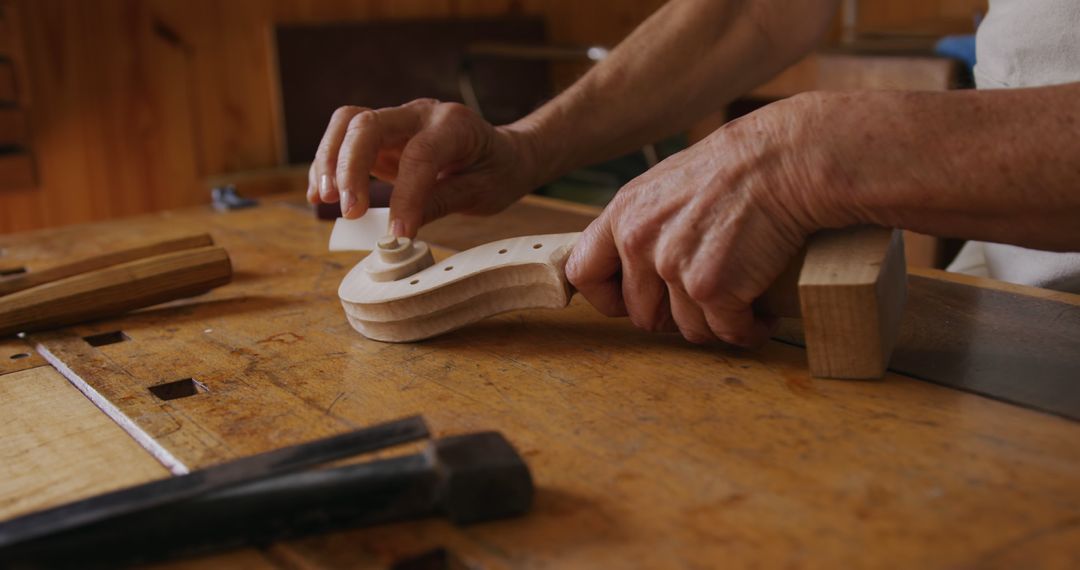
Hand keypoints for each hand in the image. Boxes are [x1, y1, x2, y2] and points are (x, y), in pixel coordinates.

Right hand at [308, 98, 540, 235]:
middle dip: (349, 167)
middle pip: (367, 124)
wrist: (503, 154)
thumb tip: (397, 232)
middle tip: (348, 211)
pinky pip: (345, 140)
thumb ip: (439, 204)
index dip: (404, 196)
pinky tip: (322, 195)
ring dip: (329, 161)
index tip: (397, 234)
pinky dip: (329, 166)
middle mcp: (420, 114)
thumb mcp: (481, 192)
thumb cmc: (496, 171)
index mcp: (454, 124)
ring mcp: (398, 121)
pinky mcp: (382, 137)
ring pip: (347, 123)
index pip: (419, 154)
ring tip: (324, 200)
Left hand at [566, 94, 848, 346]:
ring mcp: (673, 266)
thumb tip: (634, 263)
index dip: (607, 298)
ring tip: (740, 302)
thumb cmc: (738, 170)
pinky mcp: (711, 287)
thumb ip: (645, 225)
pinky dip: (747, 330)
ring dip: (716, 324)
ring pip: (687, 329)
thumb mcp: (668, 186)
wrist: (786, 160)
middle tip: (706, 301)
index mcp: (624, 215)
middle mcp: (639, 242)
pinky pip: (725, 332)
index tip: (632, 302)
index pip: (582, 274)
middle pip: (641, 315)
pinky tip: (760, 316)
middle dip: (675, 316)